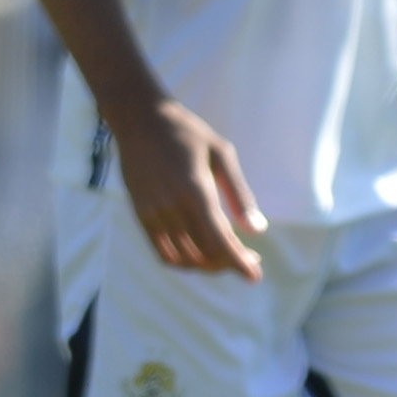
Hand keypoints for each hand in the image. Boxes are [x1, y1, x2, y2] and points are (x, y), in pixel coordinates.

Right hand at [109, 96, 266, 279]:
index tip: (255, 276)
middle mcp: (171, 207)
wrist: (139, 120)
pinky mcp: (141, 216)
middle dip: (229, 264)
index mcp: (194, 190)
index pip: (219, 240)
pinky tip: (200, 256)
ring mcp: (153, 214)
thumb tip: (257, 230)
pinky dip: (184, 263)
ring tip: (226, 259)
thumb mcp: (222, 154)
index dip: (239, 263)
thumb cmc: (187, 133)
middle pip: (203, 254)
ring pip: (184, 259)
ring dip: (208, 266)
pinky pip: (163, 253)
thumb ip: (240, 194)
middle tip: (249, 261)